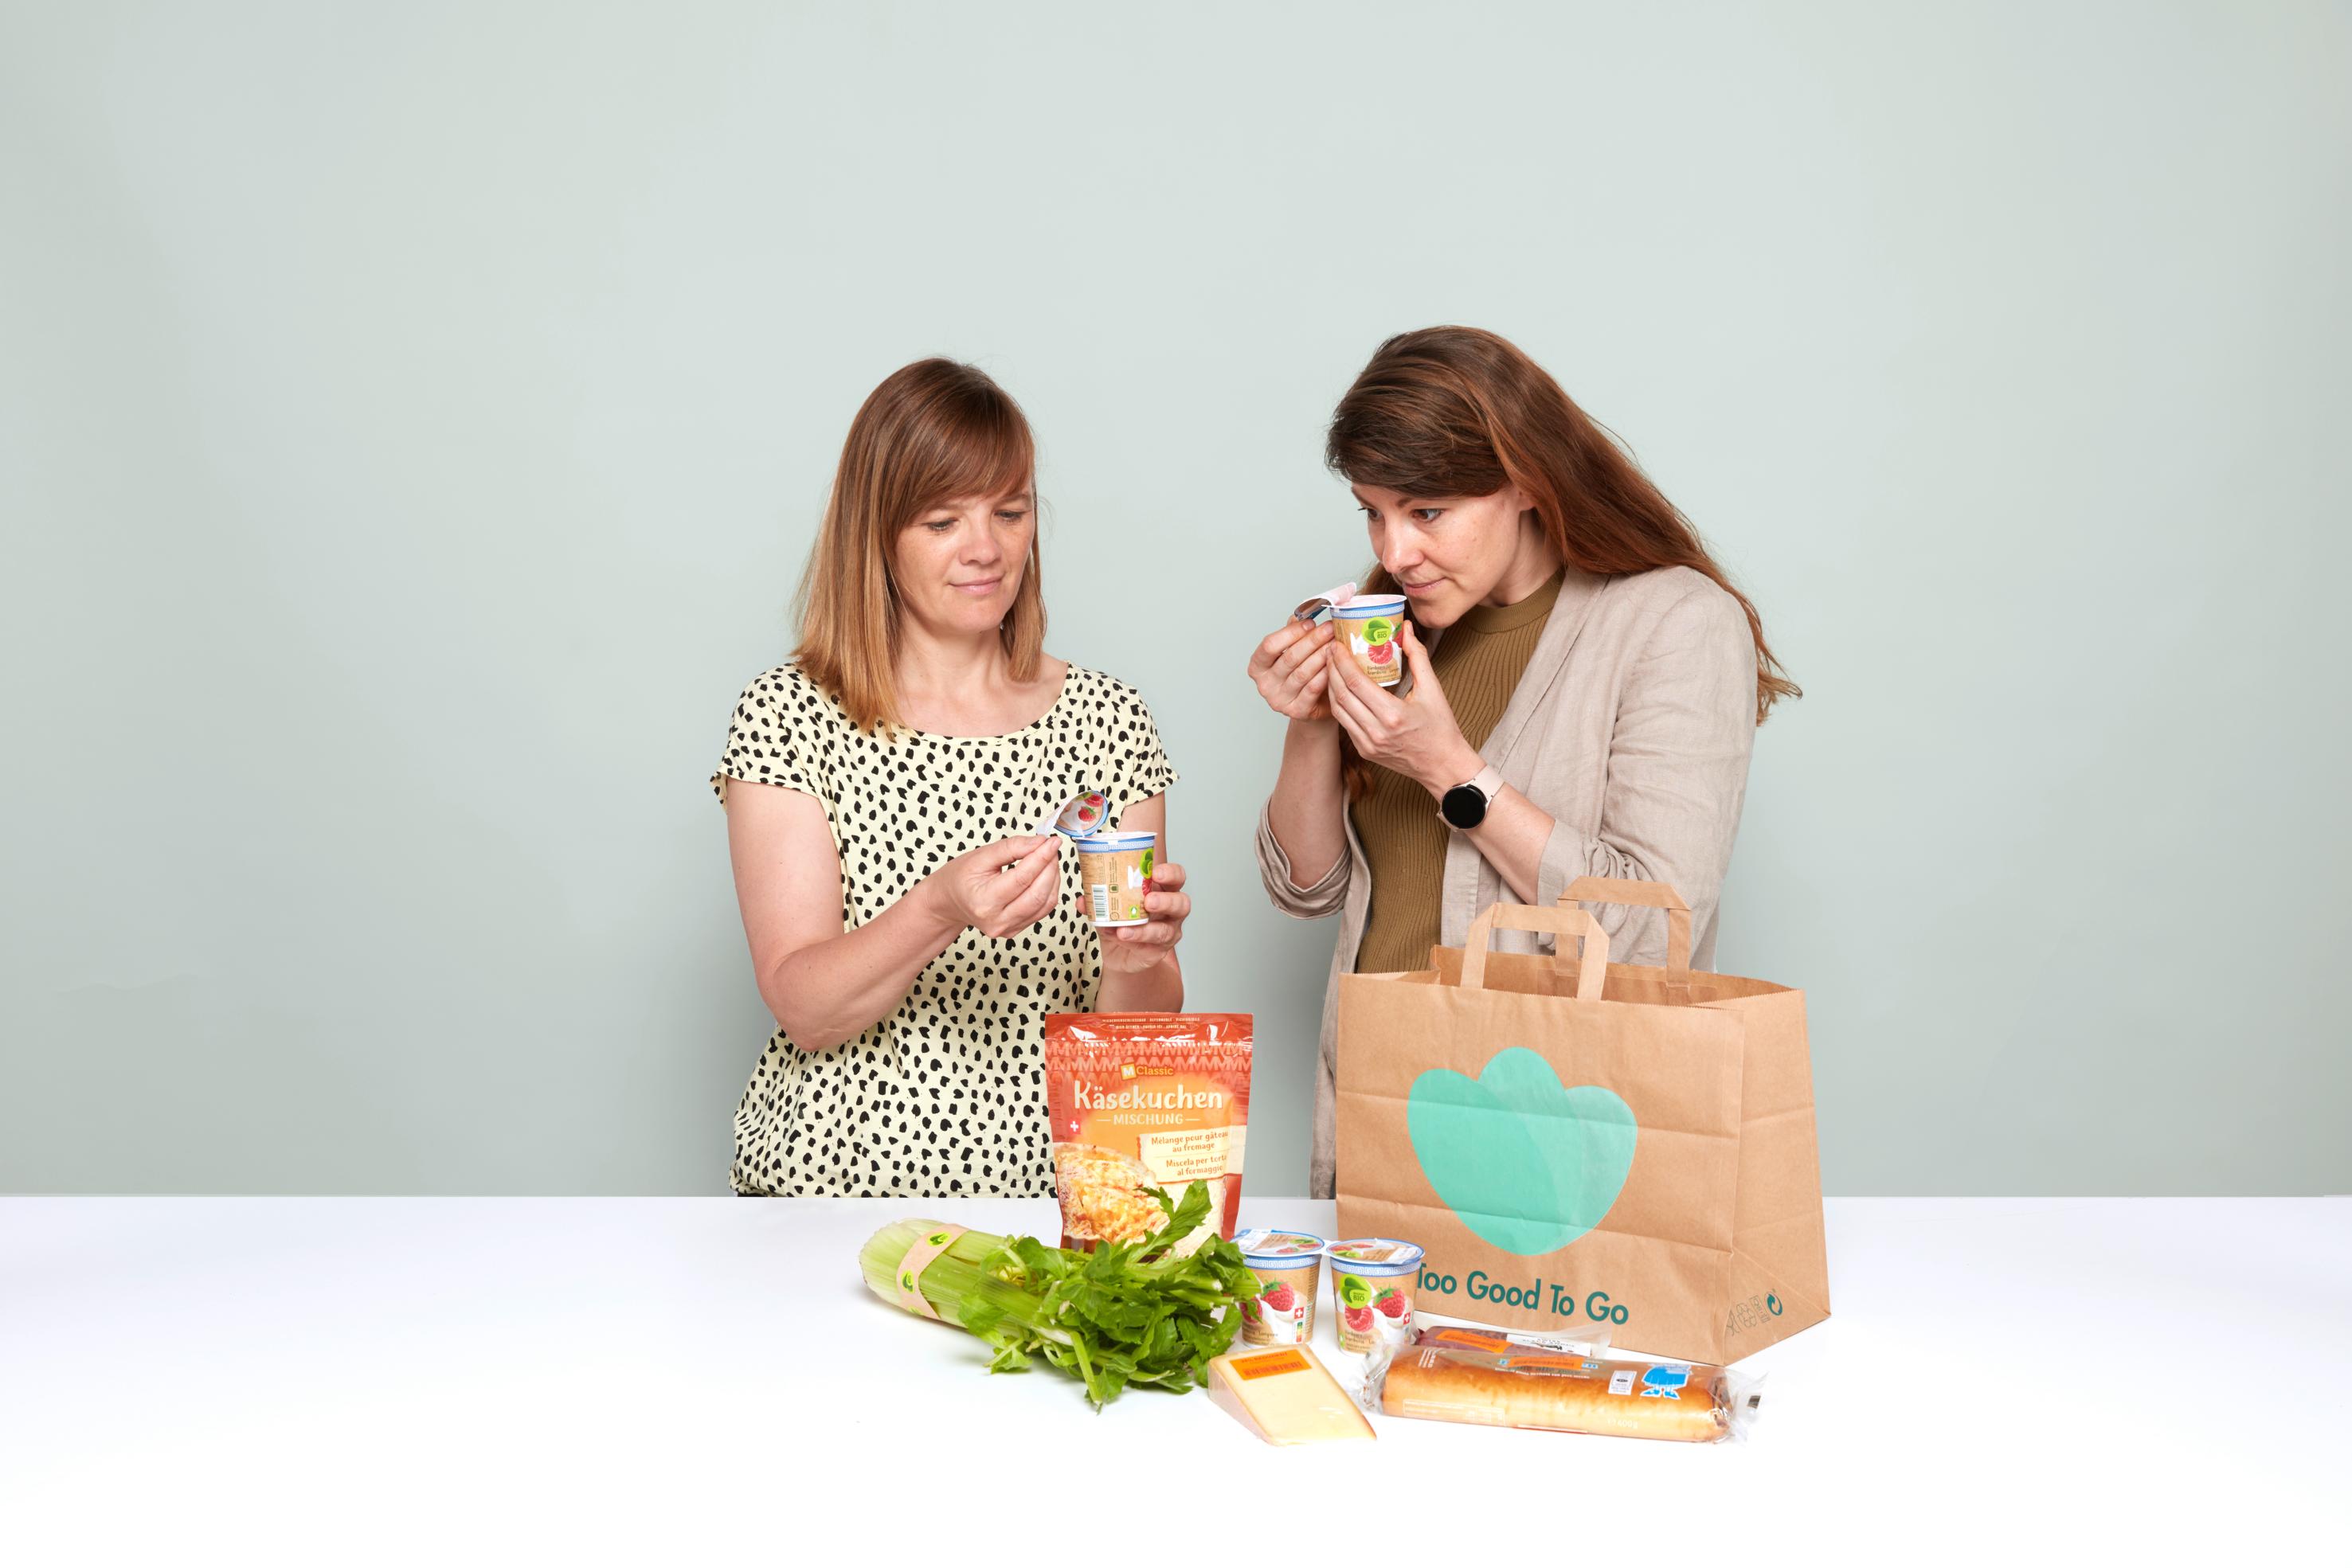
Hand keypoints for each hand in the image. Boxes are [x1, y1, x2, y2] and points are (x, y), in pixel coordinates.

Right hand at [929, 834, 1062, 938]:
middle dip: (1050, 867)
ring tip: (1049, 859)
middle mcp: (997, 920)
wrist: (950, 901)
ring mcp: (1007, 929)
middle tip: (1052, 848)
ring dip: (1053, 879)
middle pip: (1038, 894)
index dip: (1041, 857)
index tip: (1053, 841)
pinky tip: (1044, 875)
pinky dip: (1049, 891)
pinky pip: (1042, 911)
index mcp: (984, 901)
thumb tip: (1041, 842)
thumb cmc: (961, 877)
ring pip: (1045, 904)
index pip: (1022, 878)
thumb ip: (1012, 847)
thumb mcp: (981, 856)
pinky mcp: (1016, 930)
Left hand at [1088, 860, 1189, 974]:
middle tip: (1149, 900)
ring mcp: (1168, 932)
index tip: (1156, 872)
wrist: (1118, 953)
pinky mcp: (1159, 951)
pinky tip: (1122, 936)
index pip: (1176, 877)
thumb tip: (1084, 899)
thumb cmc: (1121, 922)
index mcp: (1162, 891)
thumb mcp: (1107, 907)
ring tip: (1125, 927)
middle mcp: (1170, 911)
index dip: (1171, 873)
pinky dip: (1135, 940)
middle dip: (1166, 900)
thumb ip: (1097, 901)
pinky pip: (1151, 947)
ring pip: (1167, 930)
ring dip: (1146, 928)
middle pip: (1182, 902)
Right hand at [1246, 618, 1335, 721]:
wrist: (1311, 704)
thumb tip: (1301, 615)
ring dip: (1322, 655)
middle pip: (1289, 658)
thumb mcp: (1291, 651)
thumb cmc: (1300, 672)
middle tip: (1330, 628)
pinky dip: (1325, 674)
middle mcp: (1264, 684)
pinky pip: (1312, 689)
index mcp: (1258, 666)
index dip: (1290, 633)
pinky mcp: (1296, 710)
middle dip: (1312, 641)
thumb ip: (1292, 634)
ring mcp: (1279, 700)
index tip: (1310, 623)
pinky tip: (1335, 663)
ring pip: (1303, 673)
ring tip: (1336, 643)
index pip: (1269, 646)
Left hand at [1326, 620, 1483, 798]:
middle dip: (1331, 669)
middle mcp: (1376, 731)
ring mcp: (1368, 744)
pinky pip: (1344, 723)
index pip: (1355, 682)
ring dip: (1330, 687)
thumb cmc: (1441, 728)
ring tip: (1331, 668)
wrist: (1443, 765)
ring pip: (1338, 710)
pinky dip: (1339, 704)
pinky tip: (1339, 690)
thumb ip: (1418, 656)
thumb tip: (1405, 629)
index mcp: (1393, 714)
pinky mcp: (1365, 751)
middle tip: (1329, 651)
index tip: (1337, 645)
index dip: (1341, 661)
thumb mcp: (1433, 689)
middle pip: (1341, 694)